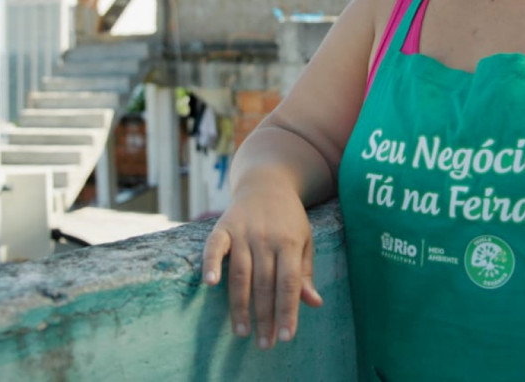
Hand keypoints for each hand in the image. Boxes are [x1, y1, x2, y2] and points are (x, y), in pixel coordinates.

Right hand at [202, 181, 323, 349]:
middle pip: (265, 284)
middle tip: (264, 344)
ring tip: (242, 332)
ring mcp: (243, 231)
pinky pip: (215, 247)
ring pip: (241, 274)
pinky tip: (210, 284)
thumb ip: (306, 273)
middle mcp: (266, 238)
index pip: (289, 284)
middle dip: (265, 316)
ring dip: (240, 306)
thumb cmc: (288, 218)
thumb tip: (314, 303)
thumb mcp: (305, 240)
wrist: (267, 182)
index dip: (288, 311)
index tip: (286, 337)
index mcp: (289, 242)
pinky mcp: (223, 226)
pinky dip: (211, 264)